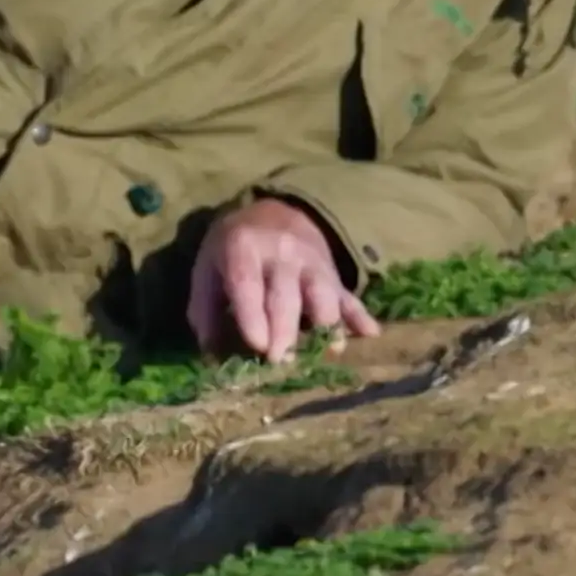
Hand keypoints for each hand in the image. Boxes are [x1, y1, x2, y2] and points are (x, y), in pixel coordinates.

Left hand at [186, 197, 381, 361]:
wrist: (274, 212)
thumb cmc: (234, 249)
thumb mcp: (207, 268)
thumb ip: (205, 311)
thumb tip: (211, 356)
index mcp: (243, 249)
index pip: (248, 284)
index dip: (253, 316)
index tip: (257, 347)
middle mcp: (282, 254)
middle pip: (288, 296)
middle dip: (286, 331)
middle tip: (281, 363)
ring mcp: (313, 263)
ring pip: (324, 295)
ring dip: (326, 326)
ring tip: (324, 353)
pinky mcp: (332, 274)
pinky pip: (348, 295)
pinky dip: (359, 315)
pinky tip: (370, 333)